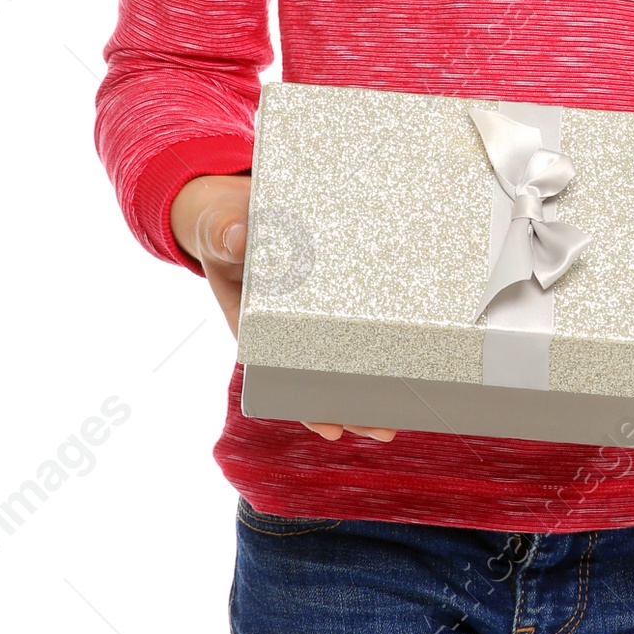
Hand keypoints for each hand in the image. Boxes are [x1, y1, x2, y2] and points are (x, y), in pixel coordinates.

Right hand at [168, 174, 395, 445]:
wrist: (239, 204)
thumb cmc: (224, 227)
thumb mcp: (218, 228)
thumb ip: (222, 234)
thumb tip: (236, 238)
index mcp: (257, 325)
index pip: (284, 377)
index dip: (307, 405)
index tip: (330, 428)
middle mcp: (289, 325)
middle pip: (322, 377)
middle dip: (351, 405)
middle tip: (383, 429)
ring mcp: (315, 309)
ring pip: (347, 355)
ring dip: (373, 382)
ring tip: (402, 413)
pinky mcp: (340, 286)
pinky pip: (364, 314)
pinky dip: (388, 334)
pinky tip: (415, 354)